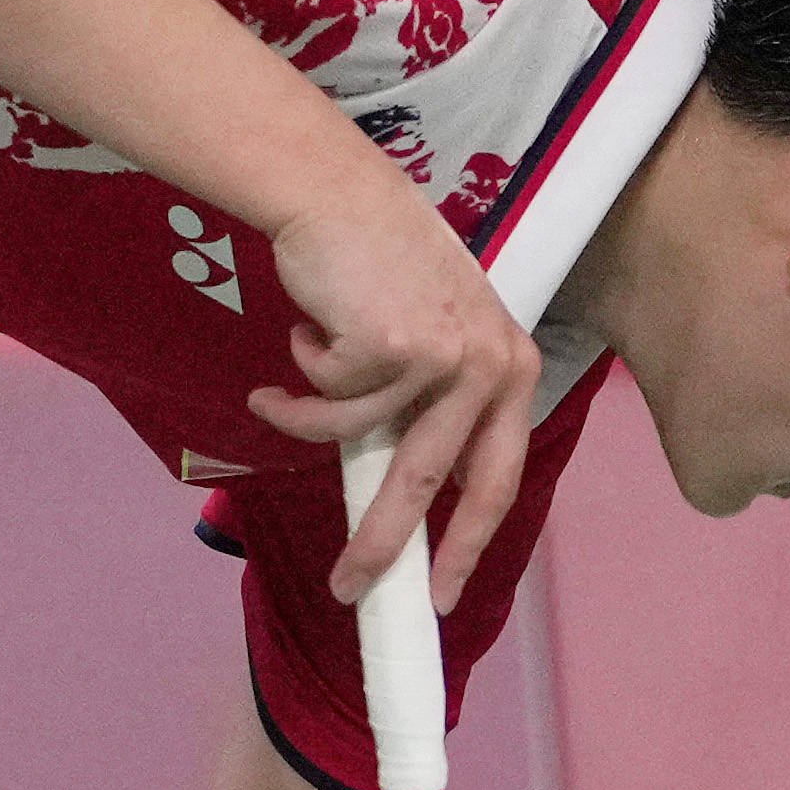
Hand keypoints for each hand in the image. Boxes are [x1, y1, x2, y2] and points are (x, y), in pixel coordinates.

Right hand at [247, 182, 540, 604]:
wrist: (339, 193)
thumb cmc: (380, 266)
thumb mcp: (435, 337)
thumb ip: (439, 408)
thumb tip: (411, 502)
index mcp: (513, 372)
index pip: (496, 480)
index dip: (465, 544)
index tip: (440, 597)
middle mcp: (492, 367)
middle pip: (431, 484)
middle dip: (384, 544)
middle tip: (350, 589)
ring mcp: (444, 356)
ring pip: (361, 441)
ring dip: (304, 425)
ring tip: (276, 400)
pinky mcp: (391, 346)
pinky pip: (325, 399)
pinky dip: (299, 379)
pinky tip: (304, 332)